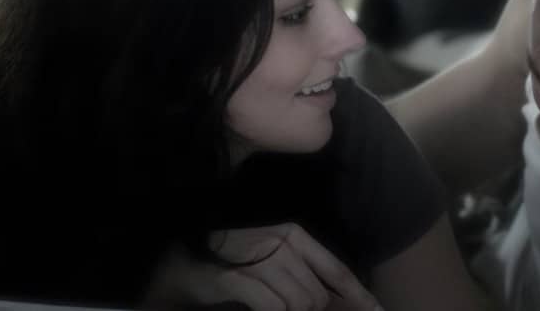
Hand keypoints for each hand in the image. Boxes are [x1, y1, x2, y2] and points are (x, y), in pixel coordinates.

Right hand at [144, 222, 380, 310]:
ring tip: (274, 307)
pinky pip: (272, 308)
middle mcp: (280, 242)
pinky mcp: (235, 278)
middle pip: (318, 294)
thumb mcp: (274, 264)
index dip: (360, 296)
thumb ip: (303, 277)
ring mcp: (257, 258)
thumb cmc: (231, 263)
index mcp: (295, 236)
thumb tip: (333, 302)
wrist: (179, 263)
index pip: (337, 270)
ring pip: (299, 303)